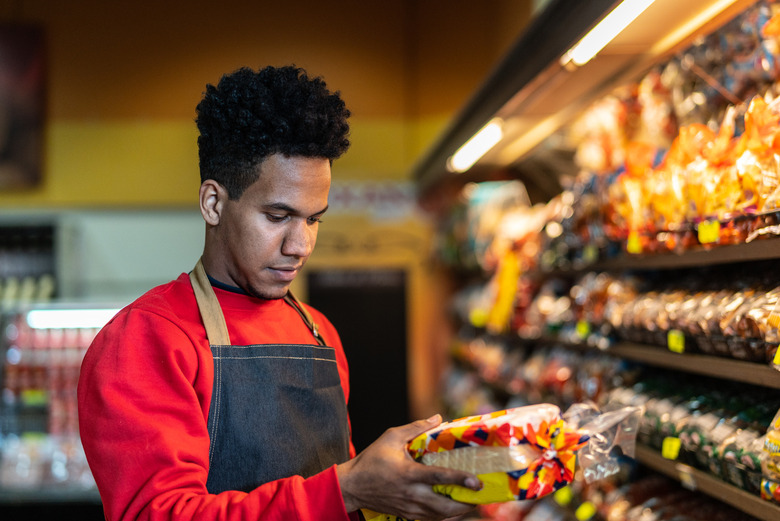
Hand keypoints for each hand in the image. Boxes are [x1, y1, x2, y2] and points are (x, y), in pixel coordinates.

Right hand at [336, 415, 481, 520]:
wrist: (352, 486)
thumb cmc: (372, 460)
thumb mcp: (391, 437)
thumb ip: (416, 428)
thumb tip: (438, 418)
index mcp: (408, 474)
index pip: (440, 478)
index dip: (461, 479)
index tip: (477, 481)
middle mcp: (411, 494)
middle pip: (445, 506)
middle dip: (466, 504)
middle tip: (479, 496)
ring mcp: (409, 508)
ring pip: (440, 517)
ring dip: (457, 512)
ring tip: (470, 502)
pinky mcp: (406, 515)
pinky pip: (431, 520)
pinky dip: (444, 516)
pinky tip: (452, 509)